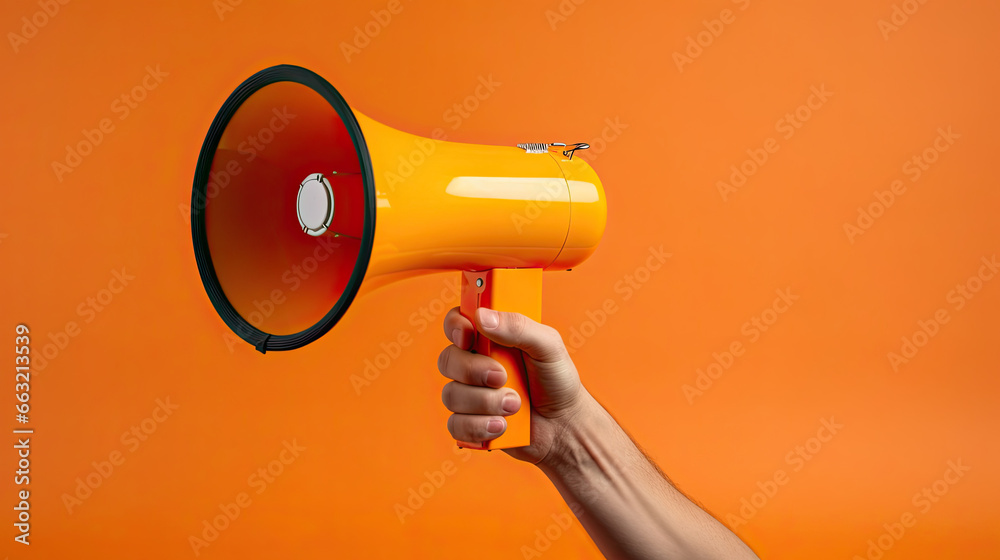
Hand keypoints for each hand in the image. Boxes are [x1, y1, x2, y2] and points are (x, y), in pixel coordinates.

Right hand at [438, 306, 589, 464]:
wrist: (565, 425)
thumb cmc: (557, 380)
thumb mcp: (548, 346)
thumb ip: (518, 327)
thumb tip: (482, 316)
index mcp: (490, 338)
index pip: (456, 323)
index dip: (455, 327)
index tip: (469, 337)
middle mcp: (474, 364)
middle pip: (447, 360)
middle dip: (474, 371)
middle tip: (503, 377)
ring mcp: (470, 395)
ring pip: (451, 395)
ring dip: (486, 402)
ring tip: (515, 406)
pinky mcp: (470, 423)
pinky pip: (456, 425)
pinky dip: (480, 426)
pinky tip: (503, 426)